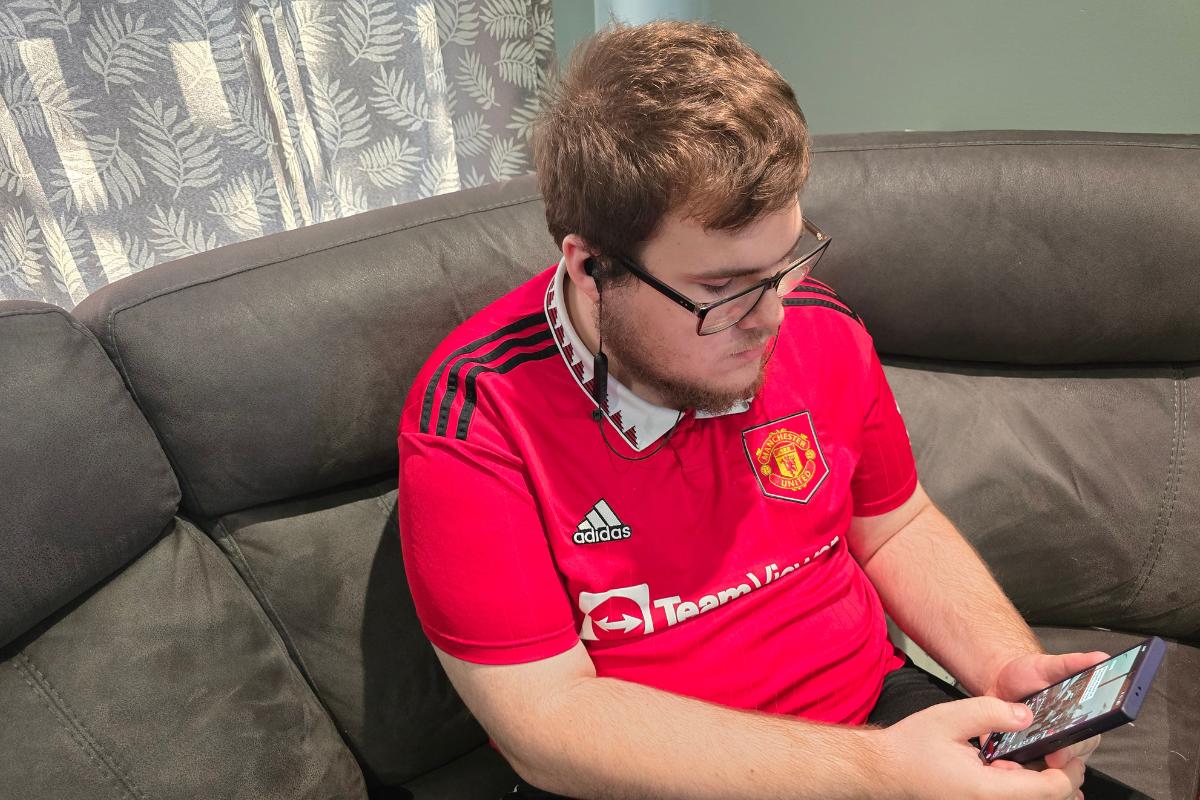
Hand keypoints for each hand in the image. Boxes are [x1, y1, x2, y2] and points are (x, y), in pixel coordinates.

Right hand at [877, 695, 1084, 798]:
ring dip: (1041, 782)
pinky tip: (1009, 765)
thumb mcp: (949, 717)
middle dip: (1061, 776)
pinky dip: (1022, 785)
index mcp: (988, 789)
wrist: (888, 769)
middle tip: (1059, 750)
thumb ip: (990, 712)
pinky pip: (1015, 799)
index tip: (1069, 750)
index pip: (1050, 791)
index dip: (1069, 771)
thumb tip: (1026, 715)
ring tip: (1034, 755)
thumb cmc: (912, 747)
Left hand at [982, 651, 1109, 771]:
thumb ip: (1074, 663)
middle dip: (1052, 764)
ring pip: (1044, 771)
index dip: (1073, 750)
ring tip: (1015, 761)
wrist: (1000, 679)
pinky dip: (1013, 769)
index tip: (1060, 753)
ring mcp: (1043, 750)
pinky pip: (1021, 770)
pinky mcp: (1021, 754)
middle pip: (1065, 763)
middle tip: (1040, 759)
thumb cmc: (1029, 675)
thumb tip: (1100, 658)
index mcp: (1079, 722)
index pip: (1084, 743)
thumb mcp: (1050, 665)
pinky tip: (1004, 761)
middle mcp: (1064, 740)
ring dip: (1031, 770)